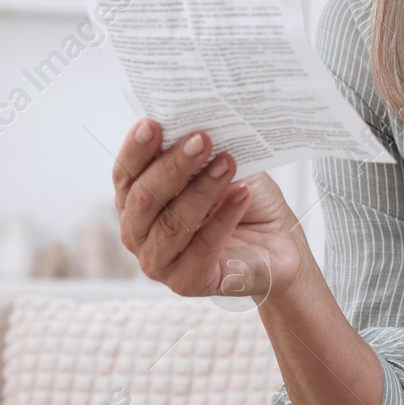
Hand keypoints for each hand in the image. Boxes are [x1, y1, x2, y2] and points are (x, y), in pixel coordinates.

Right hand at [112, 119, 306, 303]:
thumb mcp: (220, 166)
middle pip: (145, 198)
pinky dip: (223, 218)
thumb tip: (193, 122)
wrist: (277, 244)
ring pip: (173, 223)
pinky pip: (201, 247)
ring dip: (201, 189)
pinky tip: (241, 194)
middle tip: (201, 139)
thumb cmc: (242, 200)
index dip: (136, 149)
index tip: (153, 124)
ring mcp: (158, 262)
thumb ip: (200, 150)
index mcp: (137, 201)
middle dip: (172, 165)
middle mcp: (138, 233)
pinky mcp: (187, 282)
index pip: (126, 174)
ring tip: (227, 163)